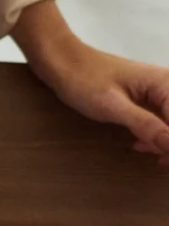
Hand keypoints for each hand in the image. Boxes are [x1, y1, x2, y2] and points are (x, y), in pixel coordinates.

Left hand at [15, 1, 168, 162]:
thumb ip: (144, 125)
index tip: (161, 161)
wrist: (65, 64)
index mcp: (166, 83)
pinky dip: (155, 134)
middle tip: (155, 161)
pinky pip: (161, 118)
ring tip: (144, 151)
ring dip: (165, 141)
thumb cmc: (86, 82)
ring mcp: (159, 91)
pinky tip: (139, 143)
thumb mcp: (113, 107)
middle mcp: (168, 85)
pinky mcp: (148, 97)